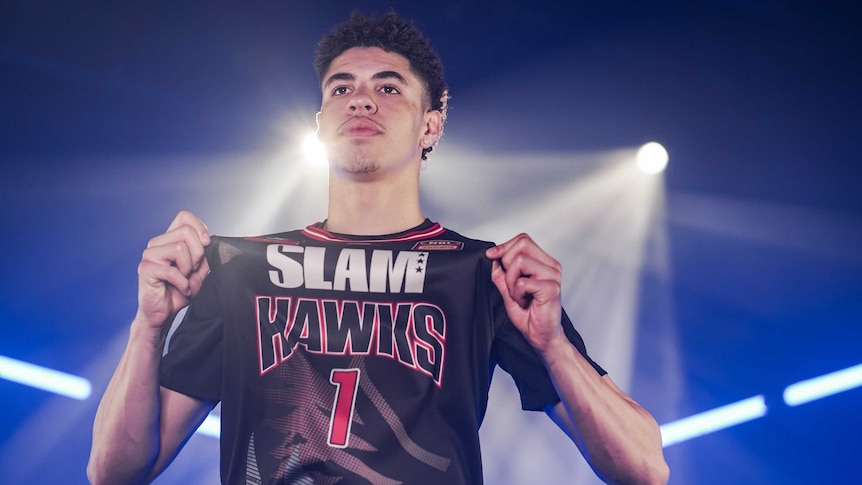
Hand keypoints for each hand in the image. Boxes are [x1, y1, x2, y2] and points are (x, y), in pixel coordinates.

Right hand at [135, 210, 210, 329]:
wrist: (164, 313)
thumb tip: (208, 240)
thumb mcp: (199, 270)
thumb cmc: (179, 291)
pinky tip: (180, 289)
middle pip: (186, 232)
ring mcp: (149, 255)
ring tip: (184, 280)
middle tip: (192, 271)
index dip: (199, 227)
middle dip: (198, 254)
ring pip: (180, 248)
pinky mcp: (145, 269)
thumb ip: (203, 254)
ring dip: (189, 269)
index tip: (206, 244)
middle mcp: (157, 244)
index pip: (184, 216)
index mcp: (169, 240)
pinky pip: (173, 271)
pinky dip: (182, 284)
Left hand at [486, 233, 564, 353]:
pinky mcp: (551, 288)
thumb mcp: (509, 290)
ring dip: (511, 281)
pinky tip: (525, 302)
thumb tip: (494, 257)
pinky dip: (517, 294)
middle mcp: (551, 266)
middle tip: (512, 284)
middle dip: (507, 263)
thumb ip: (501, 274)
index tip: (492, 256)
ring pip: (519, 261)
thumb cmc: (530, 315)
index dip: (504, 247)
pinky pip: (522, 282)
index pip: (523, 240)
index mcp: (544, 262)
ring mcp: (553, 276)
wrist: (542, 336)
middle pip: (521, 245)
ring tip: (520, 295)